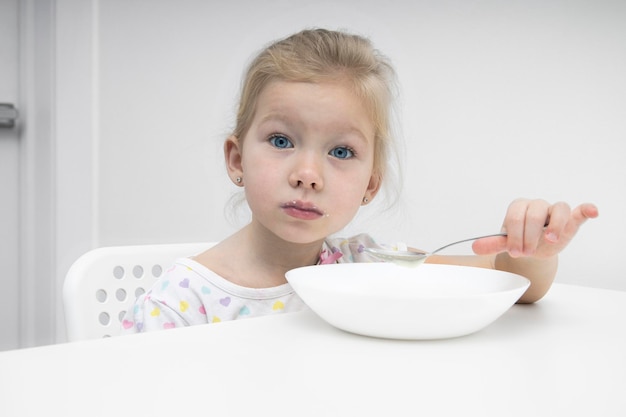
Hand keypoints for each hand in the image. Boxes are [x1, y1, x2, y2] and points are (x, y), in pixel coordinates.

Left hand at [472, 199, 598, 258]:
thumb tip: (475, 247)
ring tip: (550, 239)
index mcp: (518, 208)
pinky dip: (586, 209)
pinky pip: (579, 210)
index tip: (515, 252)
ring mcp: (553, 211)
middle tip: (527, 251)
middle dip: (530, 234)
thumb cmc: (521, 241)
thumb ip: (494, 244)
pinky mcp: (571, 218)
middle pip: (534, 213)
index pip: (516, 216)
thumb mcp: (507, 243)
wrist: (535, 248)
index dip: (515, 234)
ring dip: (555, 225)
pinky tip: (591, 212)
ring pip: (558, 208)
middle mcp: (536, 205)